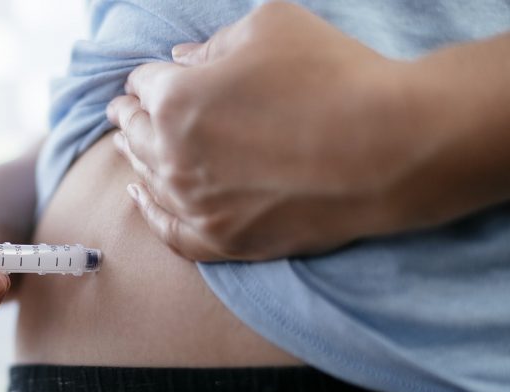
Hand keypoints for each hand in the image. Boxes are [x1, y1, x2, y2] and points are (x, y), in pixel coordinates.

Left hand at [106, 1, 418, 260]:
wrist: (391, 147)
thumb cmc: (334, 75)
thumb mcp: (270, 26)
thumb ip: (215, 43)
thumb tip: (183, 59)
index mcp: (175, 99)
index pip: (144, 86)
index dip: (146, 79)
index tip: (149, 81)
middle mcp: (173, 155)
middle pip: (135, 134)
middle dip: (130, 118)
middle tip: (125, 112)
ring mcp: (196, 204)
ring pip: (147, 181)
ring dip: (136, 159)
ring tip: (131, 149)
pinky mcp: (224, 241)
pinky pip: (170, 233)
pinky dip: (151, 214)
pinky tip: (142, 201)